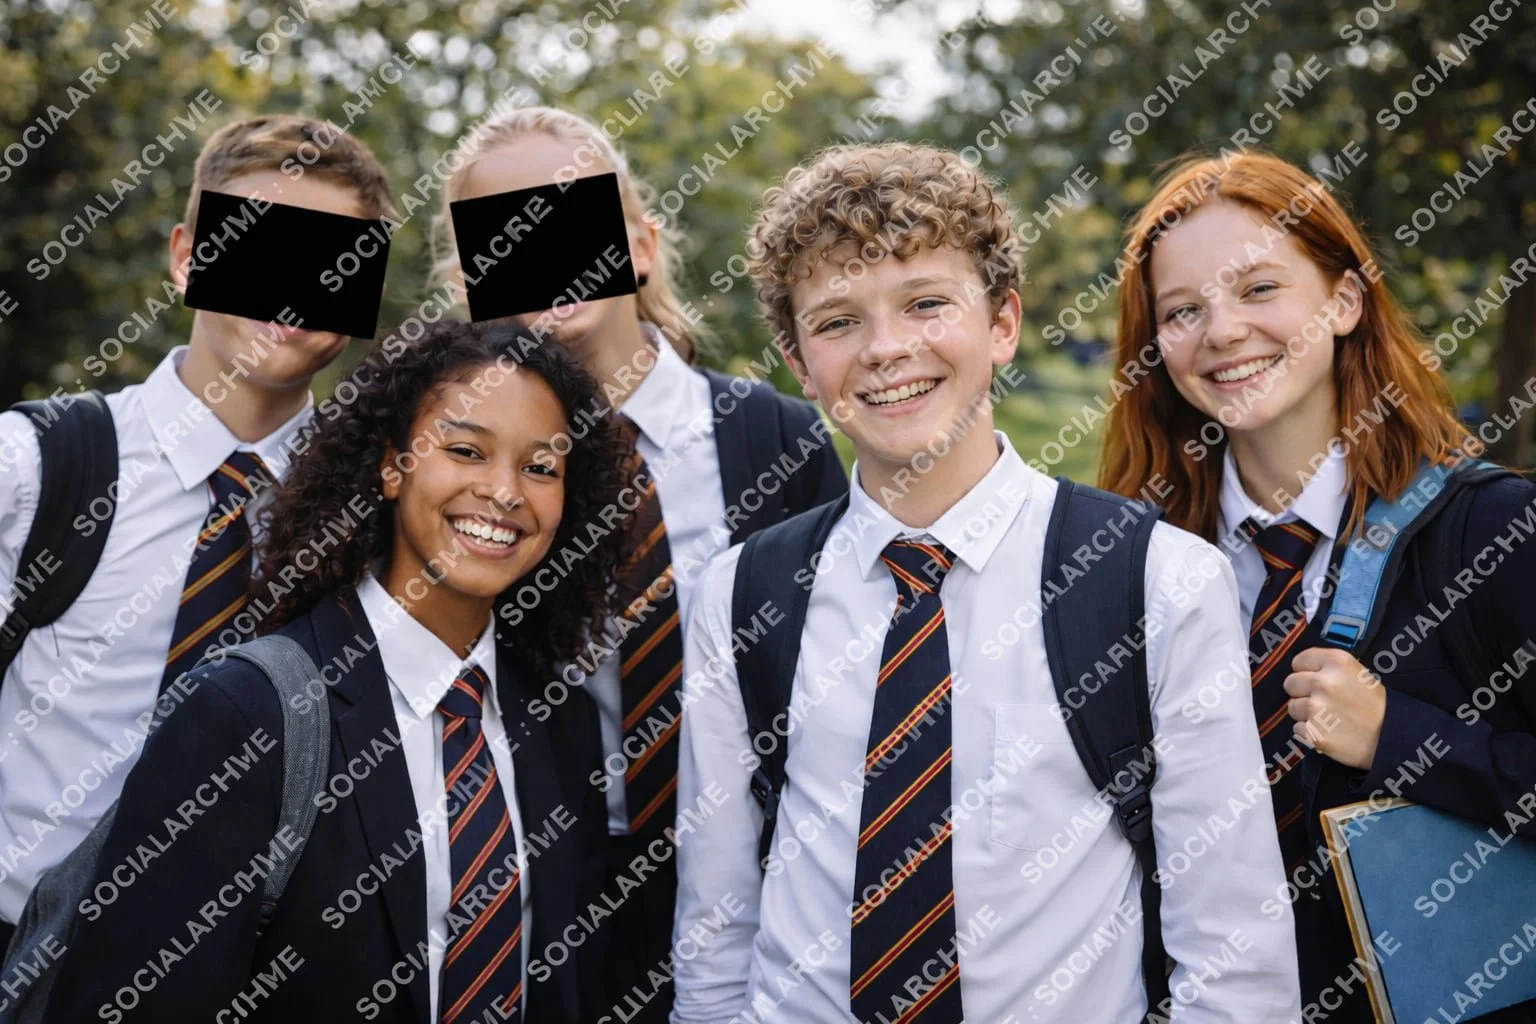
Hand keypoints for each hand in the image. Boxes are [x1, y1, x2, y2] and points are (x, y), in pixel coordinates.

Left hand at [1283, 647, 1385, 770]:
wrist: (1393, 738)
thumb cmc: (1375, 705)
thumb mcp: (1357, 673)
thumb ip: (1328, 668)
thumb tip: (1300, 669)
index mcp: (1335, 662)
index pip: (1299, 661)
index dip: (1305, 671)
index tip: (1314, 679)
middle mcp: (1323, 682)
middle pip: (1290, 683)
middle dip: (1302, 693)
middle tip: (1323, 701)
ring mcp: (1316, 708)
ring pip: (1292, 707)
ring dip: (1305, 714)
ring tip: (1329, 718)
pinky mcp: (1314, 732)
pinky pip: (1297, 729)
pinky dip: (1309, 732)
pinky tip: (1328, 731)